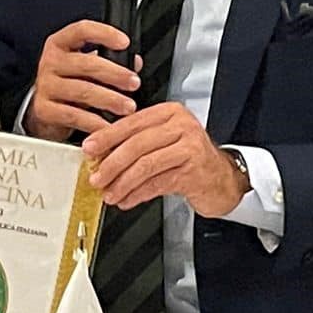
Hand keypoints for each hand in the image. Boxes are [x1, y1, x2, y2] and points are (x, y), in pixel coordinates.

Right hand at [24, 19, 139, 141]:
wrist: (44, 110)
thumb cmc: (70, 83)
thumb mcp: (87, 67)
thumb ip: (110, 61)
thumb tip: (135, 63)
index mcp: (60, 44)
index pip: (82, 30)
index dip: (104, 34)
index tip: (125, 43)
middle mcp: (50, 62)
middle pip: (86, 63)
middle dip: (115, 74)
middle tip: (134, 83)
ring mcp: (45, 86)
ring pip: (82, 91)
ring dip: (110, 99)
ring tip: (128, 107)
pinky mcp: (44, 110)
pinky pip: (74, 115)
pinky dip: (95, 123)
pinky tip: (109, 126)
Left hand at [82, 103, 247, 215]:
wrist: (224, 179)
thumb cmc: (190, 160)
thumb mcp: (163, 143)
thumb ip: (136, 143)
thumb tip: (100, 155)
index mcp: (169, 113)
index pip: (132, 122)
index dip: (107, 137)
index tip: (89, 149)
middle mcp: (182, 125)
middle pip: (137, 144)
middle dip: (112, 164)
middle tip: (96, 177)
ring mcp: (191, 147)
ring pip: (146, 165)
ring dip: (123, 183)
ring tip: (110, 194)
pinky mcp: (195, 170)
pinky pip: (158, 182)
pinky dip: (138, 194)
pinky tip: (127, 200)